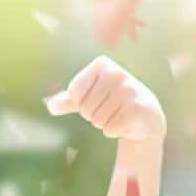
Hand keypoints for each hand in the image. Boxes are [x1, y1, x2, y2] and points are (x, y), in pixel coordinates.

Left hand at [45, 55, 165, 142]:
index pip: (74, 93)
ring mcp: (128, 91)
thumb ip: (68, 100)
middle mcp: (116, 74)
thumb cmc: (112, 102)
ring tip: (117, 115)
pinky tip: (125, 123)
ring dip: (103, 124)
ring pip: (96, 121)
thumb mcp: (89, 97)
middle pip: (84, 109)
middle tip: (109, 109)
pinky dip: (114, 131)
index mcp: (102, 64)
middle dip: (93, 115)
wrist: (145, 114)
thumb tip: (51, 106)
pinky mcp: (136, 110)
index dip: (80, 104)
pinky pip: (109, 129)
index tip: (96, 99)